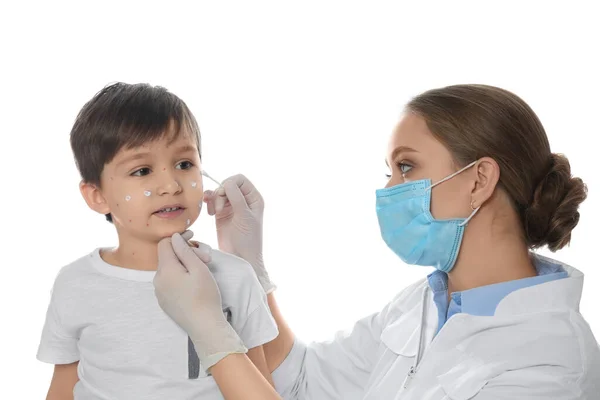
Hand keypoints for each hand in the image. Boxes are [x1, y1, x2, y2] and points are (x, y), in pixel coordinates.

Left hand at [154, 233, 246, 370]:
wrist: (204, 326)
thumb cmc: (205, 296)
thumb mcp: (199, 269)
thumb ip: (185, 251)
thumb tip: (174, 237)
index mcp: (165, 270)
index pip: (165, 244)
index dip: (179, 238)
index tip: (193, 238)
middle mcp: (157, 280)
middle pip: (168, 257)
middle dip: (185, 253)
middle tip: (206, 260)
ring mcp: (159, 292)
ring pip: (169, 270)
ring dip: (183, 266)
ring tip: (201, 272)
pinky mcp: (164, 301)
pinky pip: (168, 282)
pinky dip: (179, 278)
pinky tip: (193, 284)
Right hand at [204, 174, 275, 293]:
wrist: (240, 258)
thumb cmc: (247, 240)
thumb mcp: (244, 216)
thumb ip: (236, 197)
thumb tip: (227, 182)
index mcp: (254, 199)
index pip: (240, 180)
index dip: (229, 183)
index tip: (223, 195)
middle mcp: (243, 201)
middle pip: (227, 184)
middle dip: (220, 194)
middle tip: (219, 210)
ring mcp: (232, 207)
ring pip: (219, 192)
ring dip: (214, 199)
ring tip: (213, 213)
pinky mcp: (221, 214)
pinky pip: (213, 201)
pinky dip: (209, 203)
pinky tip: (209, 212)